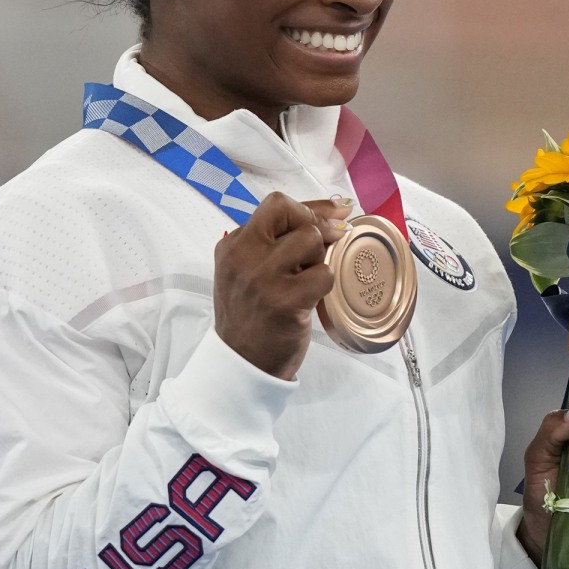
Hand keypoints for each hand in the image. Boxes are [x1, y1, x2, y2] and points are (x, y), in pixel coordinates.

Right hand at [212, 192, 353, 379]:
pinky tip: (312, 299)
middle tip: (331, 243)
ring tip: (308, 279)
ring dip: (321, 258)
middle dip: (319, 225)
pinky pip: (324, 274)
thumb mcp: (248, 272)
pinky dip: (325, 285)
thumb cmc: (252, 316)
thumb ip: (276, 242)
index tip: (335, 214)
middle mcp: (243, 256)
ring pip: (311, 240)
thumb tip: (334, 213)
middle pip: (294, 214)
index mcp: (233, 245)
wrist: (242, 365)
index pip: (276, 204)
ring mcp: (263, 278)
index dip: (311, 206)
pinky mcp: (285, 301)